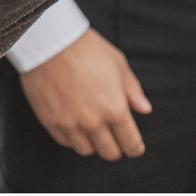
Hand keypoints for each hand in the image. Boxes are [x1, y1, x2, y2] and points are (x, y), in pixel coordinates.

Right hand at [17, 28, 150, 160]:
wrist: (50, 43)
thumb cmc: (88, 49)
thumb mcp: (118, 64)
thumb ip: (133, 90)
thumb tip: (145, 109)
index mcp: (115, 109)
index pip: (130, 143)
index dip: (135, 148)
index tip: (135, 146)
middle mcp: (93, 122)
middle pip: (110, 153)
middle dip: (117, 147)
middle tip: (116, 137)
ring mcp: (70, 125)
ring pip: (87, 151)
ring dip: (94, 143)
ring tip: (94, 128)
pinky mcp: (51, 123)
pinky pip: (66, 142)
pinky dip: (74, 138)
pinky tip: (77, 124)